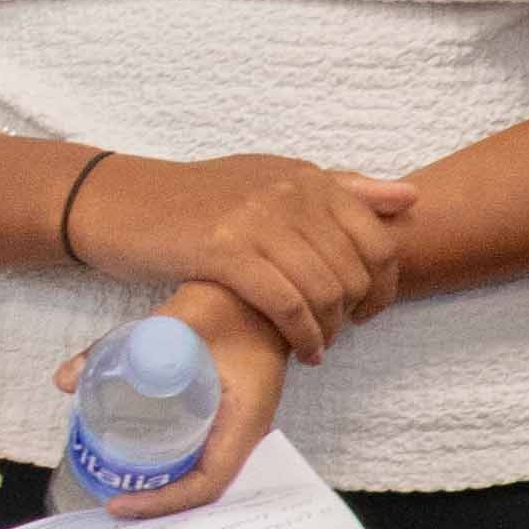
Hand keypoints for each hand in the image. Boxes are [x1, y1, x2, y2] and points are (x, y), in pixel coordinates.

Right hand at [57, 152, 420, 355]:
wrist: (119, 201)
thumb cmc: (195, 199)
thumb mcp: (269, 181)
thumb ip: (339, 188)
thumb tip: (409, 197)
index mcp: (306, 177)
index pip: (377, 238)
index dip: (383, 285)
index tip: (366, 311)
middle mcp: (290, 192)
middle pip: (355, 270)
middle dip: (354, 314)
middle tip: (335, 335)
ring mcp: (258, 219)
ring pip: (325, 290)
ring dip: (327, 332)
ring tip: (314, 348)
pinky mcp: (226, 250)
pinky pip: (287, 303)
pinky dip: (301, 336)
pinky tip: (297, 351)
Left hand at [91, 286, 286, 520]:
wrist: (260, 292)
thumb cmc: (227, 306)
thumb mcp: (171, 322)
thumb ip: (114, 348)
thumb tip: (64, 380)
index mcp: (244, 419)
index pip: (206, 482)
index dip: (164, 501)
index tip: (121, 504)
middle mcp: (244, 432)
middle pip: (201, 487)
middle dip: (158, 503)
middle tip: (113, 503)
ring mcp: (236, 427)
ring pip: (201, 474)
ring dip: (164, 488)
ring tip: (120, 491)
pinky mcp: (225, 418)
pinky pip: (200, 453)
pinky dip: (171, 465)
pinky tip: (139, 462)